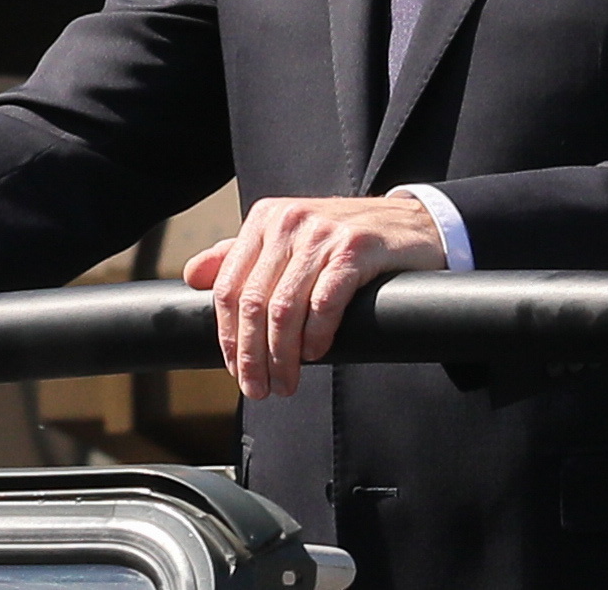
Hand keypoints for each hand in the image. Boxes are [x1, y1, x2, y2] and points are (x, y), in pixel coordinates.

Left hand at [185, 195, 446, 400]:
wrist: (415, 225)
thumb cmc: (348, 239)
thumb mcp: (292, 240)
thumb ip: (243, 255)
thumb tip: (193, 275)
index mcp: (266, 219)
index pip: (229, 286)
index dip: (228, 336)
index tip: (235, 369)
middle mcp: (290, 221)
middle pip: (254, 303)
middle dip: (252, 356)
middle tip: (259, 389)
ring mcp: (323, 233)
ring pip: (285, 308)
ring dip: (282, 356)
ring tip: (286, 382)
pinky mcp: (356, 248)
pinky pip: (324, 302)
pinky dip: (316, 336)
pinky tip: (317, 353)